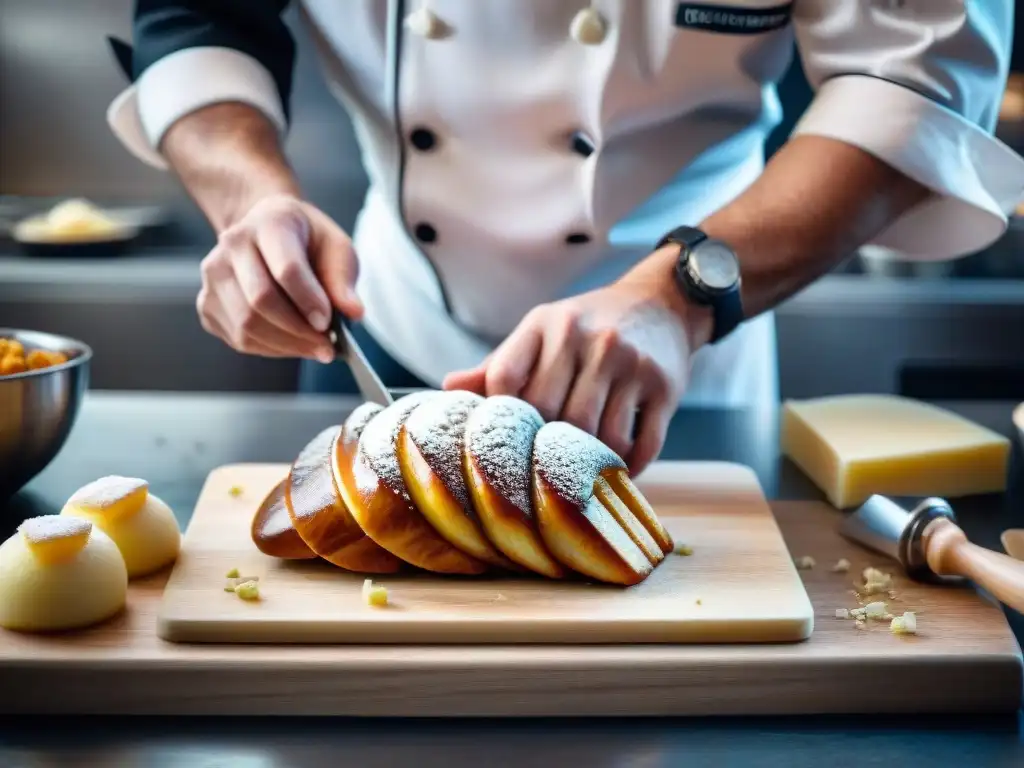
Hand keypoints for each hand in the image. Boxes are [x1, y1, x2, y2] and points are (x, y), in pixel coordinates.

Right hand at [196, 194, 362, 361]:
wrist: (267, 231)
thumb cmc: (306, 240)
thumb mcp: (336, 247)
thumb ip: (343, 278)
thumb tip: (354, 313)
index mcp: (269, 223)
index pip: (286, 269)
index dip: (309, 301)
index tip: (329, 324)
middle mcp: (232, 245)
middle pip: (261, 301)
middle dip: (298, 332)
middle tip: (327, 347)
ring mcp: (214, 275)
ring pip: (246, 325)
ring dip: (286, 345)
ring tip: (314, 348)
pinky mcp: (207, 303)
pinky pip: (238, 338)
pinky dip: (269, 349)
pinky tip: (291, 343)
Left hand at [444, 251, 706, 473]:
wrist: (661, 301)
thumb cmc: (587, 326)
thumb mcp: (542, 331)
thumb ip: (498, 364)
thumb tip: (447, 389)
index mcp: (547, 325)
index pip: (505, 379)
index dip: (500, 417)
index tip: (507, 438)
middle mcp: (588, 340)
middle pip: (553, 415)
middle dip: (545, 447)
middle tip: (544, 466)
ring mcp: (629, 363)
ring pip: (601, 436)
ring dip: (591, 463)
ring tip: (582, 471)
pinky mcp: (664, 386)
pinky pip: (644, 444)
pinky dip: (629, 467)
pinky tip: (617, 468)